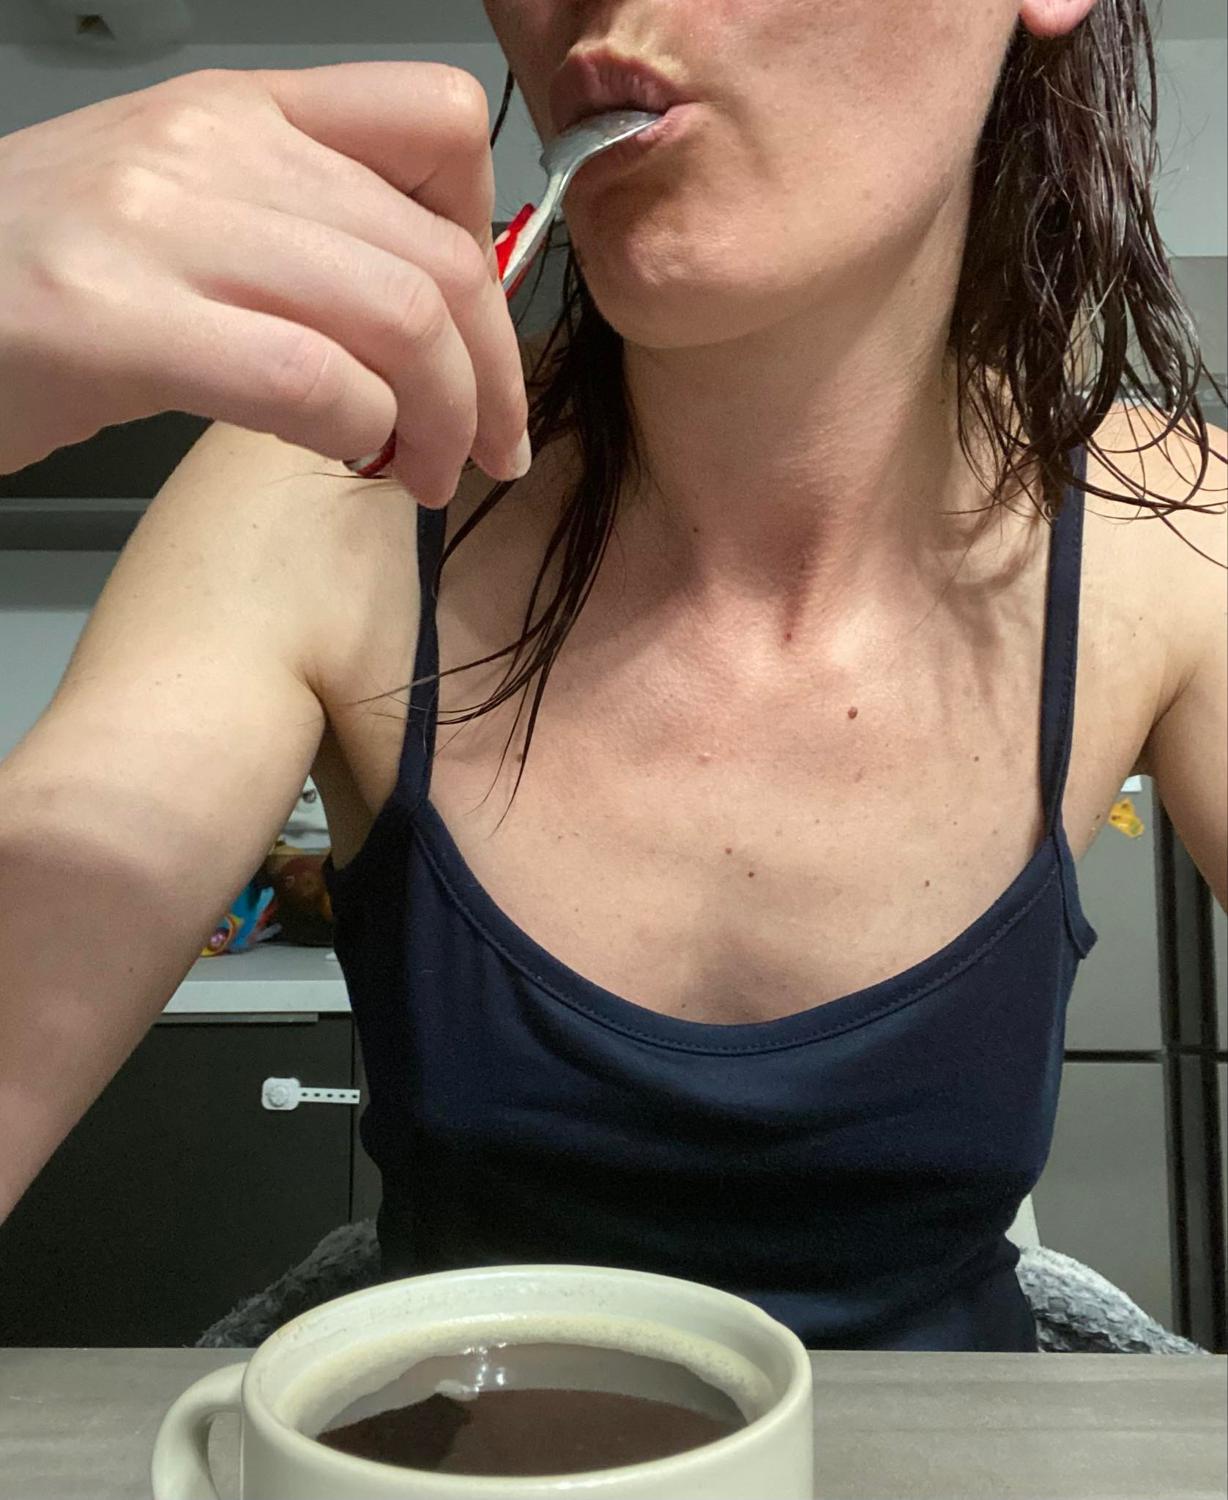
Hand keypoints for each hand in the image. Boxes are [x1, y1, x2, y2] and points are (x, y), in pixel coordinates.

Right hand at [0, 62, 529, 503]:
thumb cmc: (45, 277)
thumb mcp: (187, 212)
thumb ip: (304, 238)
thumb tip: (428, 329)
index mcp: (242, 110)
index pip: (438, 124)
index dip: (491, 240)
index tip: (479, 330)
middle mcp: (214, 146)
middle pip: (440, 257)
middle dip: (493, 379)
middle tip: (490, 450)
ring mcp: (162, 226)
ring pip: (397, 321)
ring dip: (444, 423)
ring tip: (429, 475)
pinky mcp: (118, 322)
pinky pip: (311, 385)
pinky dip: (365, 439)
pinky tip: (353, 464)